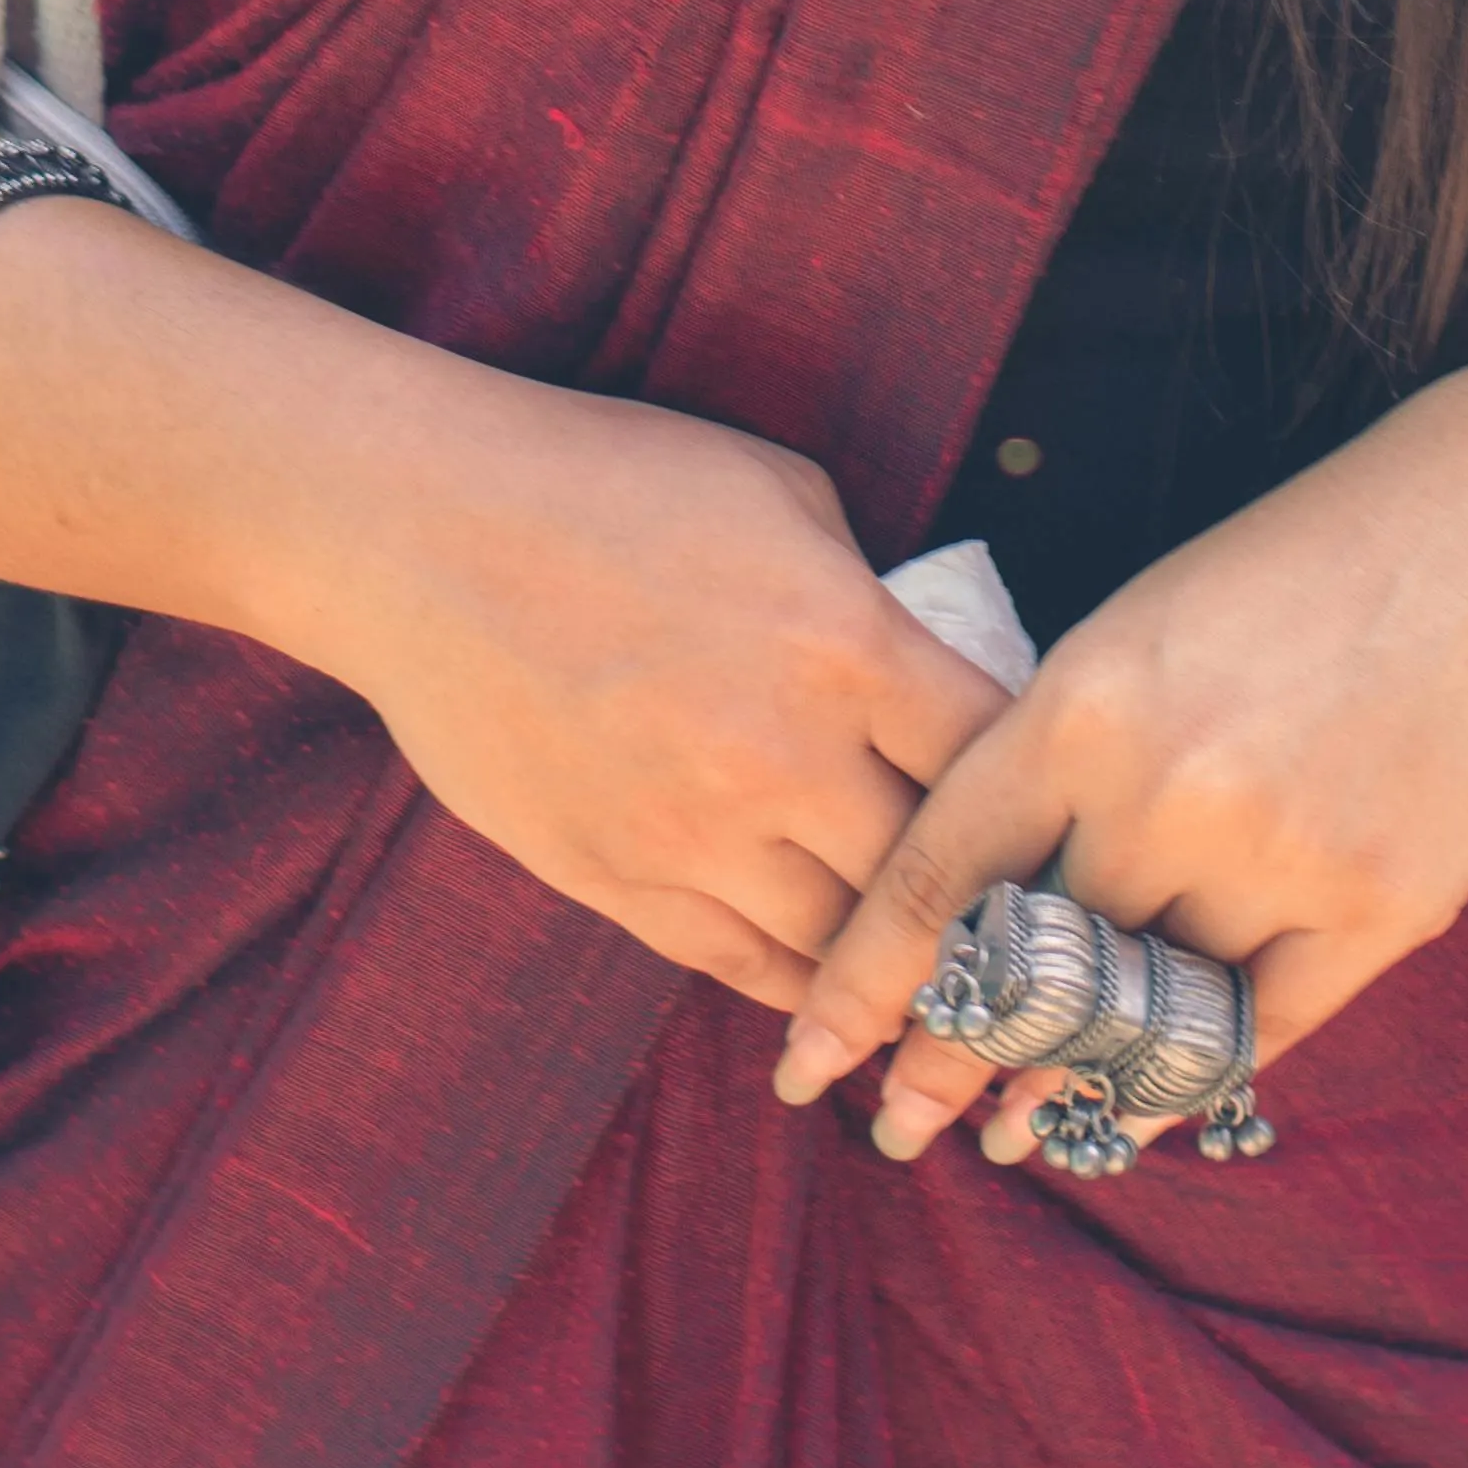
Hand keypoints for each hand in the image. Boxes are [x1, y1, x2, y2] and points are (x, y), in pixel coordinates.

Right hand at [302, 361, 1010, 1015]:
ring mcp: (695, 830)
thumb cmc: (607, 480)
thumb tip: (921, 669)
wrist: (425, 529)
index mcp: (846, 642)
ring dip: (891, 961)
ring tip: (936, 977)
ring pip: (842, 946)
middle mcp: (786, 755)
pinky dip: (798, 982)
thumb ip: (863, 594)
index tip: (1042, 811)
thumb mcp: (778, 493)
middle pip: (932, 877)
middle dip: (978, 901)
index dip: (1028, 791)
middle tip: (1015, 928)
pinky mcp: (615, 879)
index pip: (993, 758)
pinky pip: (740, 964)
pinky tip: (830, 987)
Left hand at [769, 356, 1467, 1163]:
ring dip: (1064, 1089)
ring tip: (1013, 1133)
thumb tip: (976, 906)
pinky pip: (1251, 1037)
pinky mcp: (1378, 910)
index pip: (939, 875)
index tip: (808, 1056)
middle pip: (1029, 973)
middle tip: (899, 1125)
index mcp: (1086, 702)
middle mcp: (1168, 790)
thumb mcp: (1140, 632)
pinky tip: (1131, 1115)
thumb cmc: (1295, 572)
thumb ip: (1059, 758)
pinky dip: (1180, 1087)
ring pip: (1138, 1019)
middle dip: (952, 1063)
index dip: (863, 983)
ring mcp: (1277, 858)